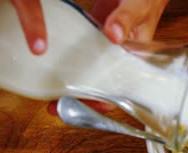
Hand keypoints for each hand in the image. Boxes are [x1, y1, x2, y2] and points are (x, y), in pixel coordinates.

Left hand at [48, 0, 168, 115]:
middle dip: (79, 99)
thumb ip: (126, 20)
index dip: (103, 102)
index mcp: (136, 60)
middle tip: (57, 106)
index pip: (121, 90)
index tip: (84, 108)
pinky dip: (68, 61)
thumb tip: (114, 35)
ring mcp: (105, 49)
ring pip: (88, 73)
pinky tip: (51, 65)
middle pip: (100, 87)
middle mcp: (119, 59)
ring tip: (49, 94)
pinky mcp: (94, 36)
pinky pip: (80, 53)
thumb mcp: (138, 8)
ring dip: (71, 84)